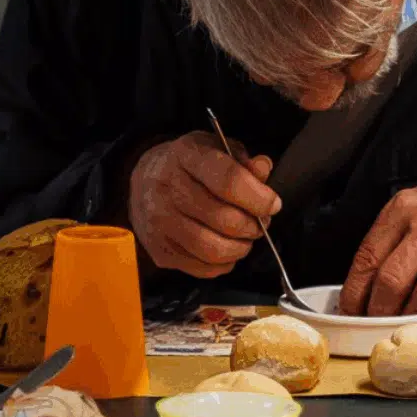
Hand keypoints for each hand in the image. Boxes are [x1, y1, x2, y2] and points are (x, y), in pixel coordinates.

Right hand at [129, 131, 281, 278]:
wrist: (143, 181)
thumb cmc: (188, 166)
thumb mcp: (215, 149)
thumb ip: (242, 161)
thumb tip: (263, 169)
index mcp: (186, 156)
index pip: (228, 180)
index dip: (258, 197)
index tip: (272, 204)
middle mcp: (168, 188)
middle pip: (223, 219)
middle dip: (252, 226)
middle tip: (260, 223)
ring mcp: (160, 222)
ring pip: (212, 249)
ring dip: (240, 248)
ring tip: (245, 237)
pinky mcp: (160, 249)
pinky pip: (202, 268)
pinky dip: (224, 263)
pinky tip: (226, 249)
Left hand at [339, 173, 416, 315]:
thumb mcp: (409, 211)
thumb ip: (386, 243)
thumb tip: (358, 292)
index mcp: (403, 209)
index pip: (368, 258)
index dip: (355, 292)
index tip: (351, 311)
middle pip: (392, 279)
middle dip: (378, 310)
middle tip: (376, 323)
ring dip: (408, 317)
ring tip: (402, 326)